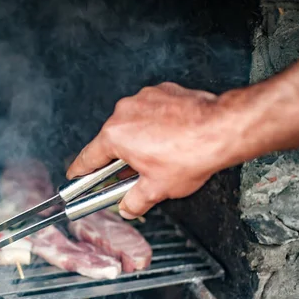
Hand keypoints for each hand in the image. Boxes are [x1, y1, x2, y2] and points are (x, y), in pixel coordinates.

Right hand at [67, 82, 236, 218]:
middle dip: (119, 159)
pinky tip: (170, 139)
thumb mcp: (157, 189)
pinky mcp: (161, 91)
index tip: (76, 176)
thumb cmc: (190, 154)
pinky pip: (150, 111)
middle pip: (111, 141)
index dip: (80, 171)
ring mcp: (143, 98)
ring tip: (158, 156)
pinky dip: (155, 124)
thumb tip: (128, 207)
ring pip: (132, 124)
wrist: (223, 128)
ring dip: (138, 140)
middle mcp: (124, 112)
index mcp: (115, 136)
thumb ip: (134, 201)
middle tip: (130, 174)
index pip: (88, 158)